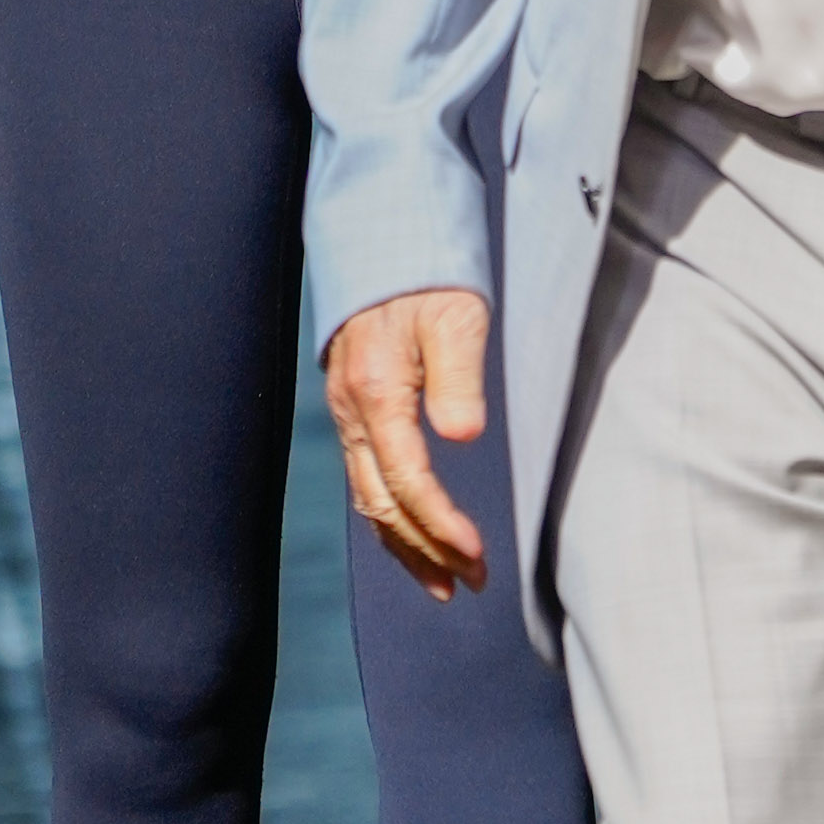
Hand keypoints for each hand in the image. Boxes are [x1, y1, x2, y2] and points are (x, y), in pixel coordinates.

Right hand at [323, 288, 490, 599]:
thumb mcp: (456, 316)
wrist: (384, 240)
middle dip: (426, 549)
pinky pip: (365, 479)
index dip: (440, 524)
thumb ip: (459, 376)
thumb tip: (463, 433)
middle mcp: (353, 411)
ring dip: (406, 545)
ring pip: (368, 499)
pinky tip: (412, 538)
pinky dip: (390, 518)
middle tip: (473, 581)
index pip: (407, 480)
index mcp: (377, 392)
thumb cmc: (426, 275)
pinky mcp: (354, 412)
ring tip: (445, 582)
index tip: (475, 554)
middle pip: (382, 503)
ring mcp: (347, 414)